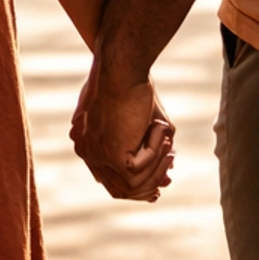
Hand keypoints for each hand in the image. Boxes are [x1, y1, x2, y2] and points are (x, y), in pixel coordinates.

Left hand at [71, 55, 174, 202]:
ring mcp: (97, 157)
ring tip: (167, 140)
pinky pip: (140, 169)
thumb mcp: (146, 123)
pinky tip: (157, 127)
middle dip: (148, 185)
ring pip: (133, 185)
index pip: (112, 180)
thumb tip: (169, 177)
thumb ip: (153, 150)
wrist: (122, 69)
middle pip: (120, 190)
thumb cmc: (134, 86)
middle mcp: (88, 154)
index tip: (160, 183)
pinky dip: (155, 150)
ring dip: (156, 165)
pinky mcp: (110, 156)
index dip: (138, 185)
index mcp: (89, 145)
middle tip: (169, 177)